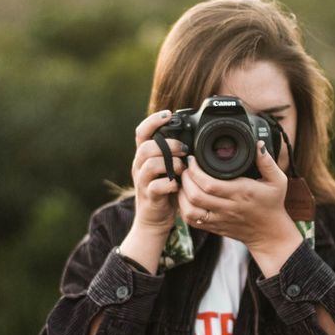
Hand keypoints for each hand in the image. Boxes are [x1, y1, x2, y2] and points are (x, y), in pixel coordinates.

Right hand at [131, 110, 187, 234]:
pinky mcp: (149, 196)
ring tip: (183, 170)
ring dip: (171, 164)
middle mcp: (139, 166)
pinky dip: (170, 184)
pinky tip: (178, 186)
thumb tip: (194, 138)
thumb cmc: (166, 190)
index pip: (141, 132)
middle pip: (146, 146)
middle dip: (169, 145)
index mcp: (144, 156)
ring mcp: (142, 182)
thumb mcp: (169, 168)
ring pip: (150, 164)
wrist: (155, 219)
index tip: (168, 114)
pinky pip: (156, 186)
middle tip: (184, 150)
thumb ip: (174, 153)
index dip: (153, 121)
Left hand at [178, 141, 295, 248]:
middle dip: (186, 179)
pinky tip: (185, 196)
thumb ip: (267, 162)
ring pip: (190, 209)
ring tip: (184, 181)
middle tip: (186, 168)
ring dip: (182, 194)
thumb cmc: (272, 204)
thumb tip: (259, 144)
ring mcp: (219, 219)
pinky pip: (191, 220)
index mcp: (241, 193)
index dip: (196, 171)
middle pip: (196, 195)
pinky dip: (183, 207)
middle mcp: (228, 207)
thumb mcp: (277, 181)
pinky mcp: (214, 227)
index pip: (210, 184)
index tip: (193, 160)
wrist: (269, 233)